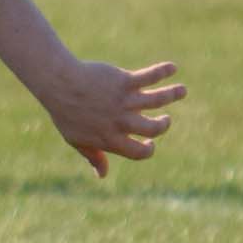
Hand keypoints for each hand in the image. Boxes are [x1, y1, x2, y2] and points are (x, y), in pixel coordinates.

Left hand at [39, 59, 183, 176]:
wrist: (59, 84)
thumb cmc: (66, 113)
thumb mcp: (76, 140)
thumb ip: (93, 156)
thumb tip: (102, 175)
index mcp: (112, 139)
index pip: (139, 153)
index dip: (148, 149)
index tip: (149, 141)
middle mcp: (122, 122)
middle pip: (154, 128)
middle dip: (163, 124)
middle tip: (165, 120)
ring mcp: (125, 101)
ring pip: (158, 100)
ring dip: (173, 95)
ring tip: (183, 90)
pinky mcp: (125, 81)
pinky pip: (149, 77)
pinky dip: (163, 72)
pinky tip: (172, 67)